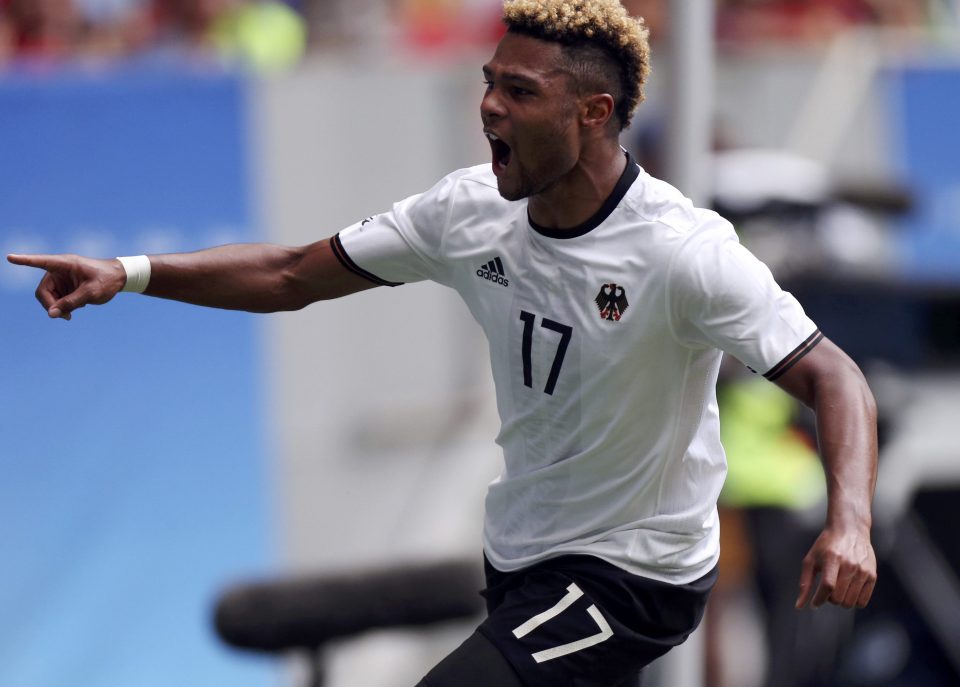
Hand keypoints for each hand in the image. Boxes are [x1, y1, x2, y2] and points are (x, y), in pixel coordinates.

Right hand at [6, 253, 126, 319]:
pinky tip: (74, 310)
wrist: (120, 278)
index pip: (40, 262)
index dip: (24, 261)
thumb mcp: (91, 293)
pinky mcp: (65, 287)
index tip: (10, 257)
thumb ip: (71, 303)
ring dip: (57, 308)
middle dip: (50, 305)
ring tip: (71, 315)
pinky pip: (56, 300)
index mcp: (64, 264)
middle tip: (66, 317)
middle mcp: (59, 270)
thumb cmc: (107, 280)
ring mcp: (61, 279)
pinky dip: (62, 307)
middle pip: (43, 291)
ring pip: (48, 298)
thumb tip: (51, 314)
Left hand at [796, 526, 875, 609]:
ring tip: (837, 589)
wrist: (850, 530)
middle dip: (829, 599)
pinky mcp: (872, 575)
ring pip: (850, 602)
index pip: (827, 586)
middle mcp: (849, 565)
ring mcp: (863, 570)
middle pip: (838, 598)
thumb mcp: (811, 560)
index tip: (814, 603)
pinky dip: (853, 601)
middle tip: (827, 590)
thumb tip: (799, 606)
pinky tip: (848, 591)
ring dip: (841, 601)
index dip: (819, 599)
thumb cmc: (826, 546)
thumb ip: (805, 583)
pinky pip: (862, 602)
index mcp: (832, 558)